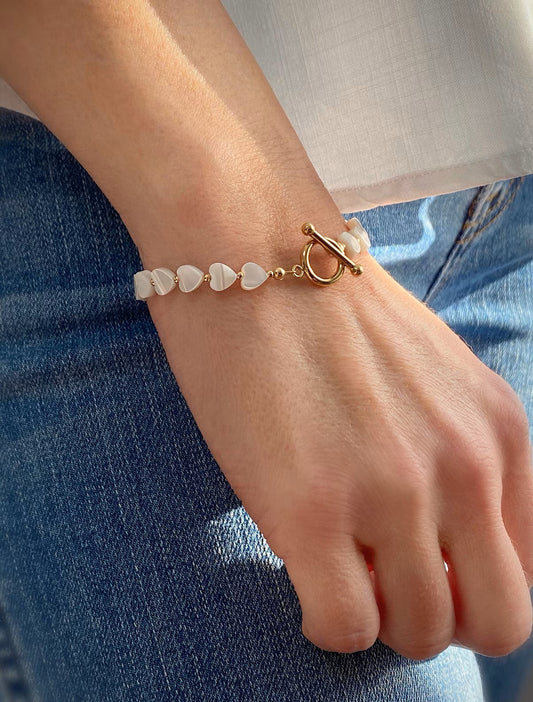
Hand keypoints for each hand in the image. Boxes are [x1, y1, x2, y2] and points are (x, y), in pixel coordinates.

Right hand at [146, 237, 532, 659]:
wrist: (250, 249)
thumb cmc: (327, 309)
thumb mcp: (433, 377)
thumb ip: (457, 456)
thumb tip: (438, 541)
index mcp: (500, 432)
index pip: (531, 571)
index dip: (472, 586)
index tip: (421, 567)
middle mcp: (464, 466)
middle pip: (496, 623)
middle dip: (441, 617)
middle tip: (383, 579)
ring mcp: (391, 491)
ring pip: (419, 635)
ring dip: (378, 615)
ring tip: (334, 564)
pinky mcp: (310, 510)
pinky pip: (343, 629)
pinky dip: (325, 622)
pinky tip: (298, 564)